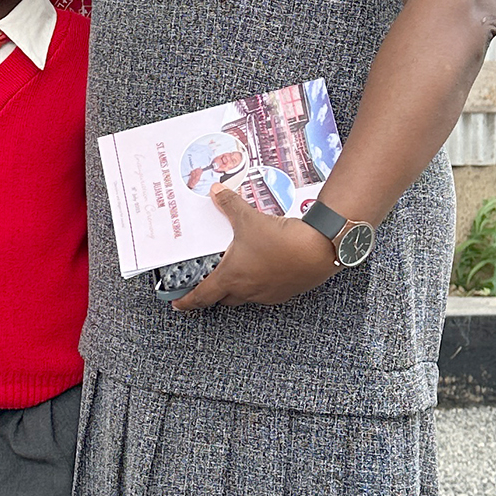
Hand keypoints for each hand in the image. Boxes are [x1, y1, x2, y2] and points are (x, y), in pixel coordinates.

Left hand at [173, 184, 337, 310]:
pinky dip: (260, 283)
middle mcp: (248, 290)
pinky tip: (263, 267)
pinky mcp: (285, 292)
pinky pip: (266, 291)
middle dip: (213, 293)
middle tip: (207, 285)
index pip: (202, 296)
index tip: (178, 304)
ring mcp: (268, 294)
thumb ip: (229, 204)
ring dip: (238, 287)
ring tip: (237, 271)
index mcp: (231, 277)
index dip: (188, 301)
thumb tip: (217, 191)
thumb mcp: (247, 217)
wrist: (317, 249)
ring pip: (245, 296)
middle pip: (223, 299)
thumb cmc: (278, 239)